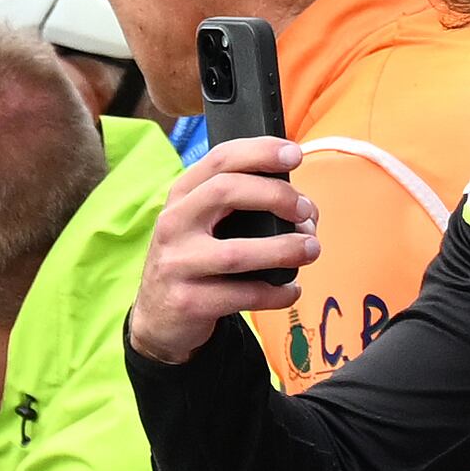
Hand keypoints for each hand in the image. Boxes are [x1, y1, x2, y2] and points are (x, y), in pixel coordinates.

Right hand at [128, 137, 317, 362]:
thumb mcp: (202, 224)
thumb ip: (239, 204)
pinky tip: (289, 290)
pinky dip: (277, 292)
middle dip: (276, 195)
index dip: (260, 151)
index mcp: (181, 199)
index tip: (295, 155)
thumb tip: (303, 209)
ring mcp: (176, 265)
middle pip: (225, 191)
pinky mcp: (187, 303)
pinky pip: (243, 295)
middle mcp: (172, 226)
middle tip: (306, 211)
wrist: (159, 318)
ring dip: (284, 249)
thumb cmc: (196, 261)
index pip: (219, 160)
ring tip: (310, 250)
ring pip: (236, 252)